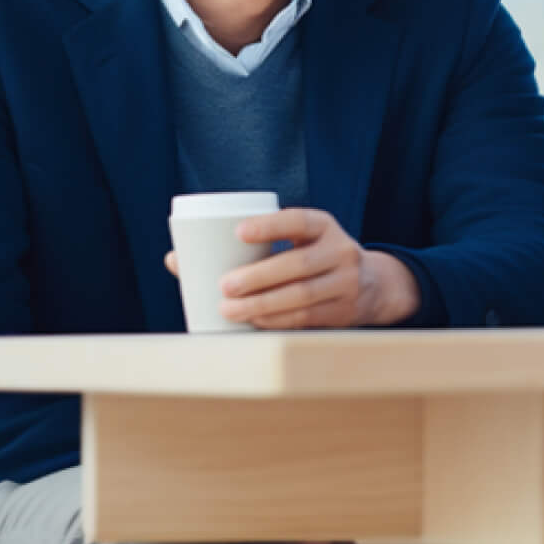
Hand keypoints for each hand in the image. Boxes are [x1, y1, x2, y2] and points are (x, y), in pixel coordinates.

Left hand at [159, 208, 419, 327]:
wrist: (369, 285)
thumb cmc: (308, 258)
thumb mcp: (293, 242)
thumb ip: (245, 246)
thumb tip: (174, 259)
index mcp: (323, 226)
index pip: (298, 221)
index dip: (270, 225)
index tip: (238, 231)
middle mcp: (340, 251)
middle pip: (298, 266)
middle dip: (259, 277)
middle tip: (225, 286)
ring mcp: (346, 283)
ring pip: (302, 296)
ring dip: (264, 305)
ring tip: (230, 310)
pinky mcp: (342, 312)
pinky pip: (307, 319)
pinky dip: (278, 321)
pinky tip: (254, 322)